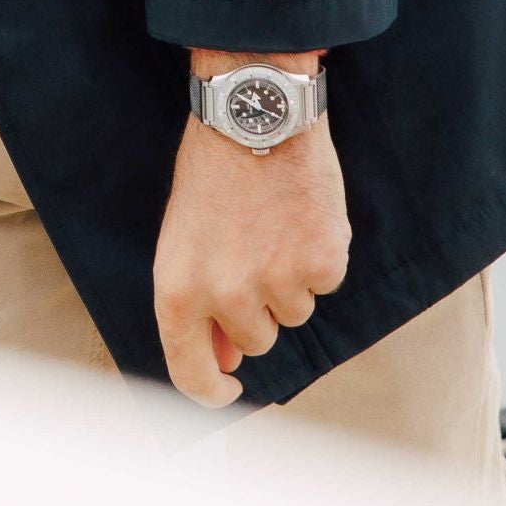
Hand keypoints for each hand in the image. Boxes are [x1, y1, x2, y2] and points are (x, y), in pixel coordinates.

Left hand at [153, 54, 348, 405]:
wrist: (255, 113)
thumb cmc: (213, 169)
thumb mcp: (184, 237)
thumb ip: (199, 301)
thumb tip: (225, 355)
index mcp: (178, 291)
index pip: (191, 374)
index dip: (211, 392)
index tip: (228, 389)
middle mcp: (226, 296)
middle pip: (257, 340)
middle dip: (259, 308)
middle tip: (254, 250)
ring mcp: (277, 283)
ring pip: (295, 313)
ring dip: (291, 281)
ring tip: (275, 225)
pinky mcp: (322, 264)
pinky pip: (326, 284)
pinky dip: (321, 258)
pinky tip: (302, 216)